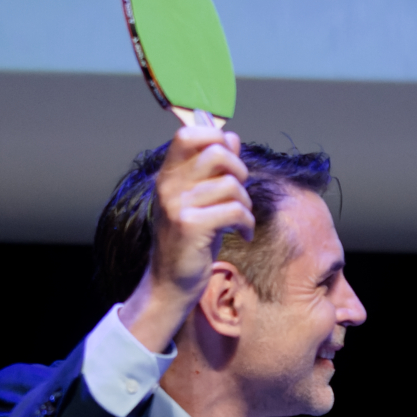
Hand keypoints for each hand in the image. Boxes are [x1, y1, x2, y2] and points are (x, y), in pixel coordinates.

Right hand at [116, 117, 252, 354]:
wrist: (171, 282)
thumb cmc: (190, 239)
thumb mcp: (201, 199)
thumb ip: (213, 168)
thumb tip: (231, 136)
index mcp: (169, 175)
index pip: (188, 135)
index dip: (215, 138)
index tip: (230, 160)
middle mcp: (169, 186)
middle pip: (216, 153)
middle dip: (239, 170)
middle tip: (239, 192)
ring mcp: (178, 205)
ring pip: (231, 185)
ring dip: (246, 204)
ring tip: (241, 220)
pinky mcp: (191, 227)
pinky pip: (234, 210)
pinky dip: (247, 223)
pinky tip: (243, 235)